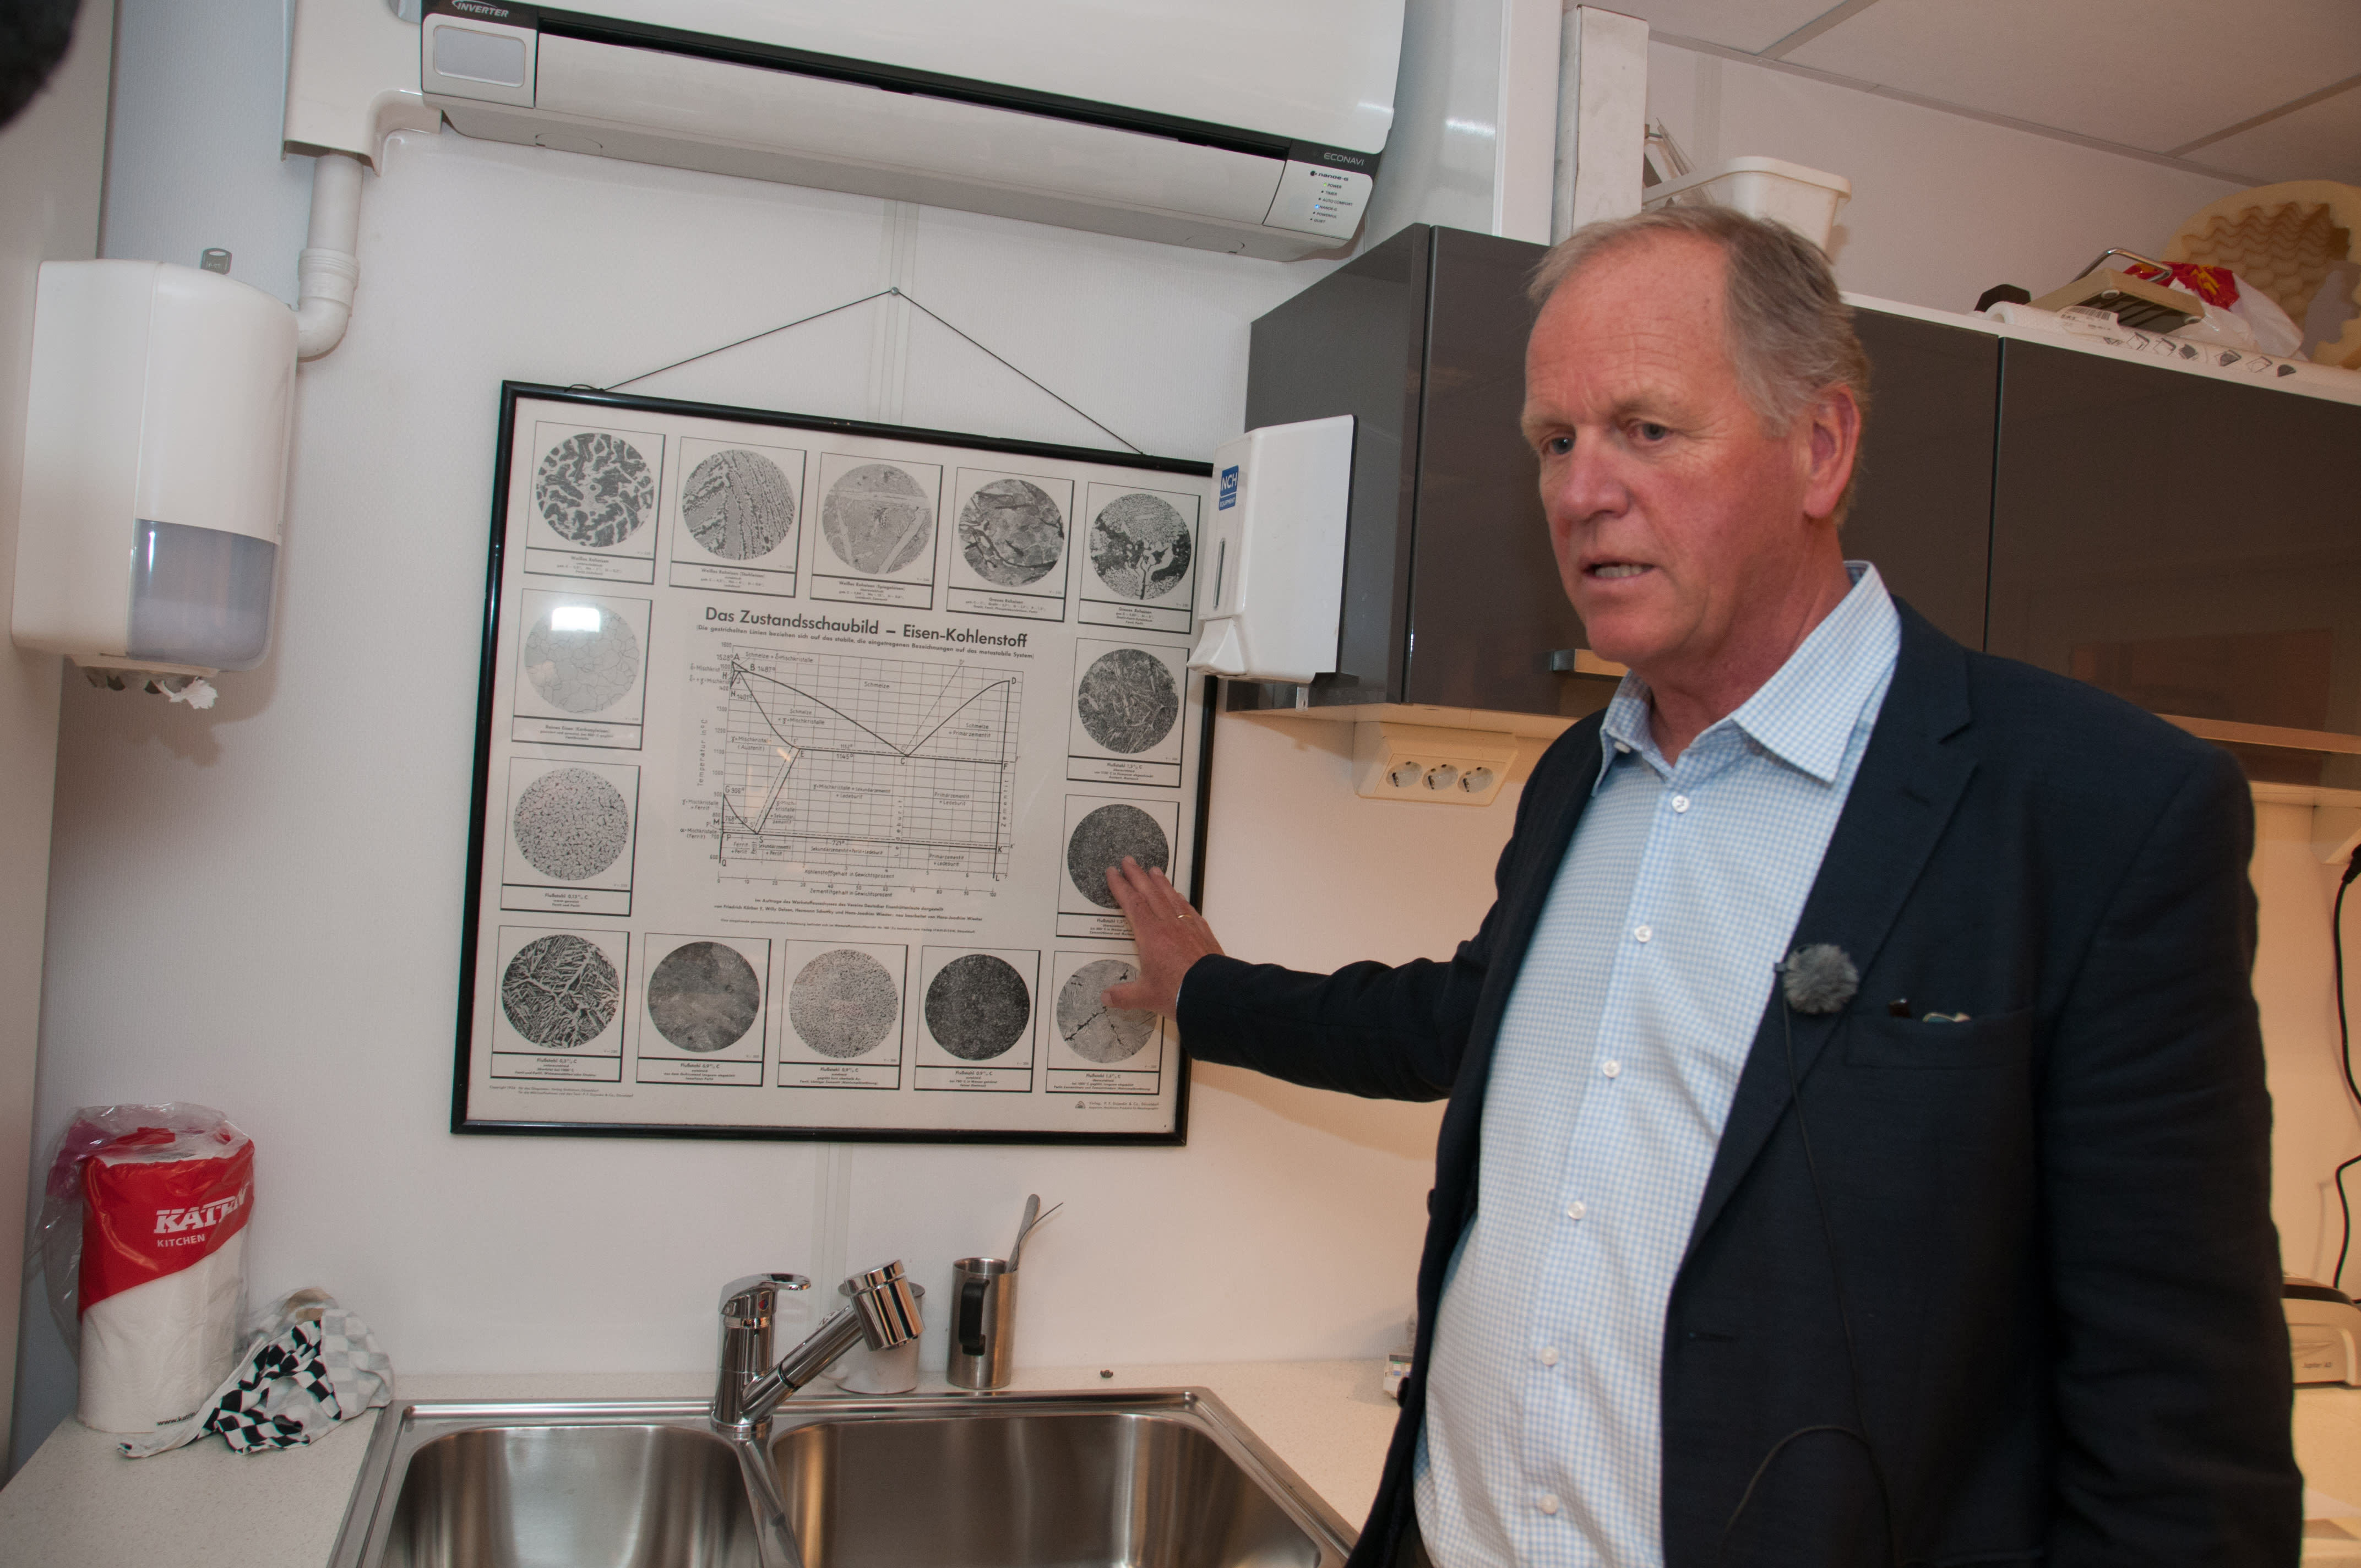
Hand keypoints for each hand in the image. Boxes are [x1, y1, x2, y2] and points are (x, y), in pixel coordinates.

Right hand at [1101, 856, 1223, 1018]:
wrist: (1213, 993)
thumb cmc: (1179, 992)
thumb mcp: (1145, 996)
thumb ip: (1124, 995)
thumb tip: (1107, 997)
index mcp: (1150, 935)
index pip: (1132, 904)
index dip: (1120, 887)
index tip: (1113, 873)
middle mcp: (1168, 925)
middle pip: (1150, 893)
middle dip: (1137, 875)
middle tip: (1129, 861)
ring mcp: (1187, 927)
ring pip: (1170, 897)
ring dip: (1160, 882)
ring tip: (1154, 870)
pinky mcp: (1202, 933)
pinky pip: (1188, 909)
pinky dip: (1180, 899)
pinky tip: (1179, 896)